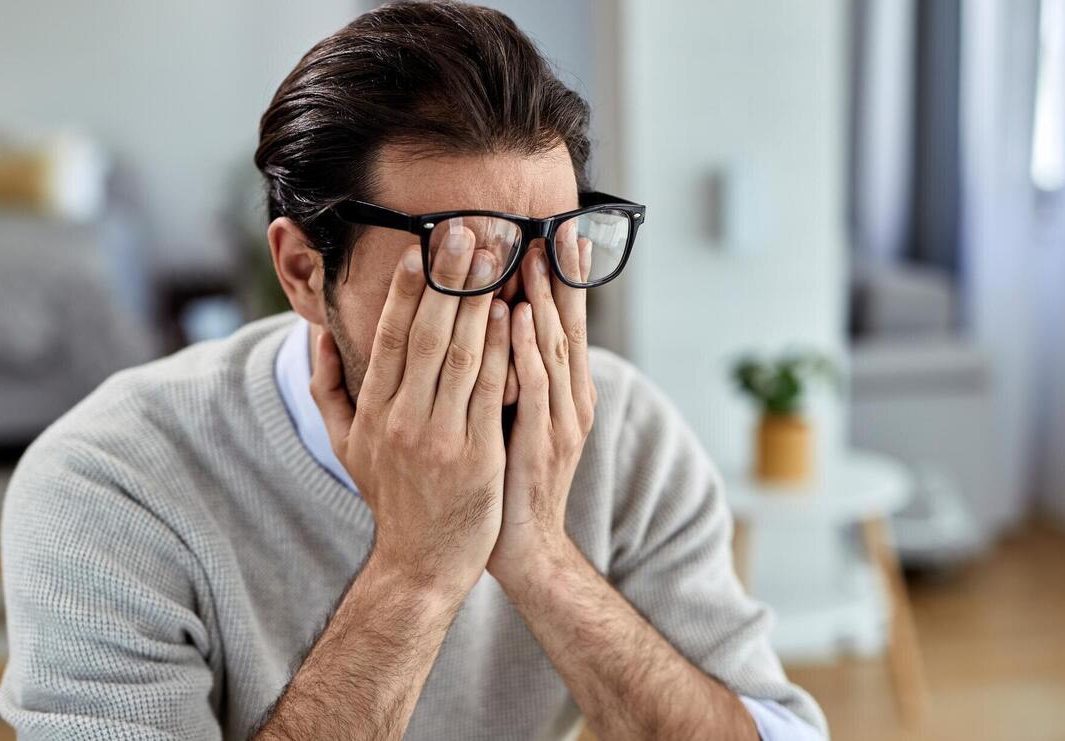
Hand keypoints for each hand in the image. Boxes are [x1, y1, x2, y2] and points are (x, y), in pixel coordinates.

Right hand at [311, 228, 511, 597]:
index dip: (406, 290)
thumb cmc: (389, 497)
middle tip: (467, 230)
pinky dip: (503, 349)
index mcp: (372, 412)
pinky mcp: (478, 456)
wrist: (421, 563)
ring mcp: (440, 439)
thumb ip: (327, 388)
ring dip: (480, 301)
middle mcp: (402, 420)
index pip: (390, 338)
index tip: (420, 247)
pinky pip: (492, 391)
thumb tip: (317, 335)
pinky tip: (514, 313)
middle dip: (448, 279)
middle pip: (427, 336)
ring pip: (462, 356)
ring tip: (496, 257)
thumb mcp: (345, 446)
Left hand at [488, 231, 596, 585]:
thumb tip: (493, 326)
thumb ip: (510, 373)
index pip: (563, 323)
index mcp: (565, 391)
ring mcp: (562, 421)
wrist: (522, 545)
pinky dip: (525, 349)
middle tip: (553, 226)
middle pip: (568, 326)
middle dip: (561, 275)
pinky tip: (515, 316)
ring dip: (542, 299)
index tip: (556, 232)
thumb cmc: (509, 478)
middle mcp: (571, 399)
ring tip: (533, 253)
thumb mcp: (514, 417)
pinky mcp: (543, 442)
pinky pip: (534, 387)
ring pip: (552, 348)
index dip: (563, 279)